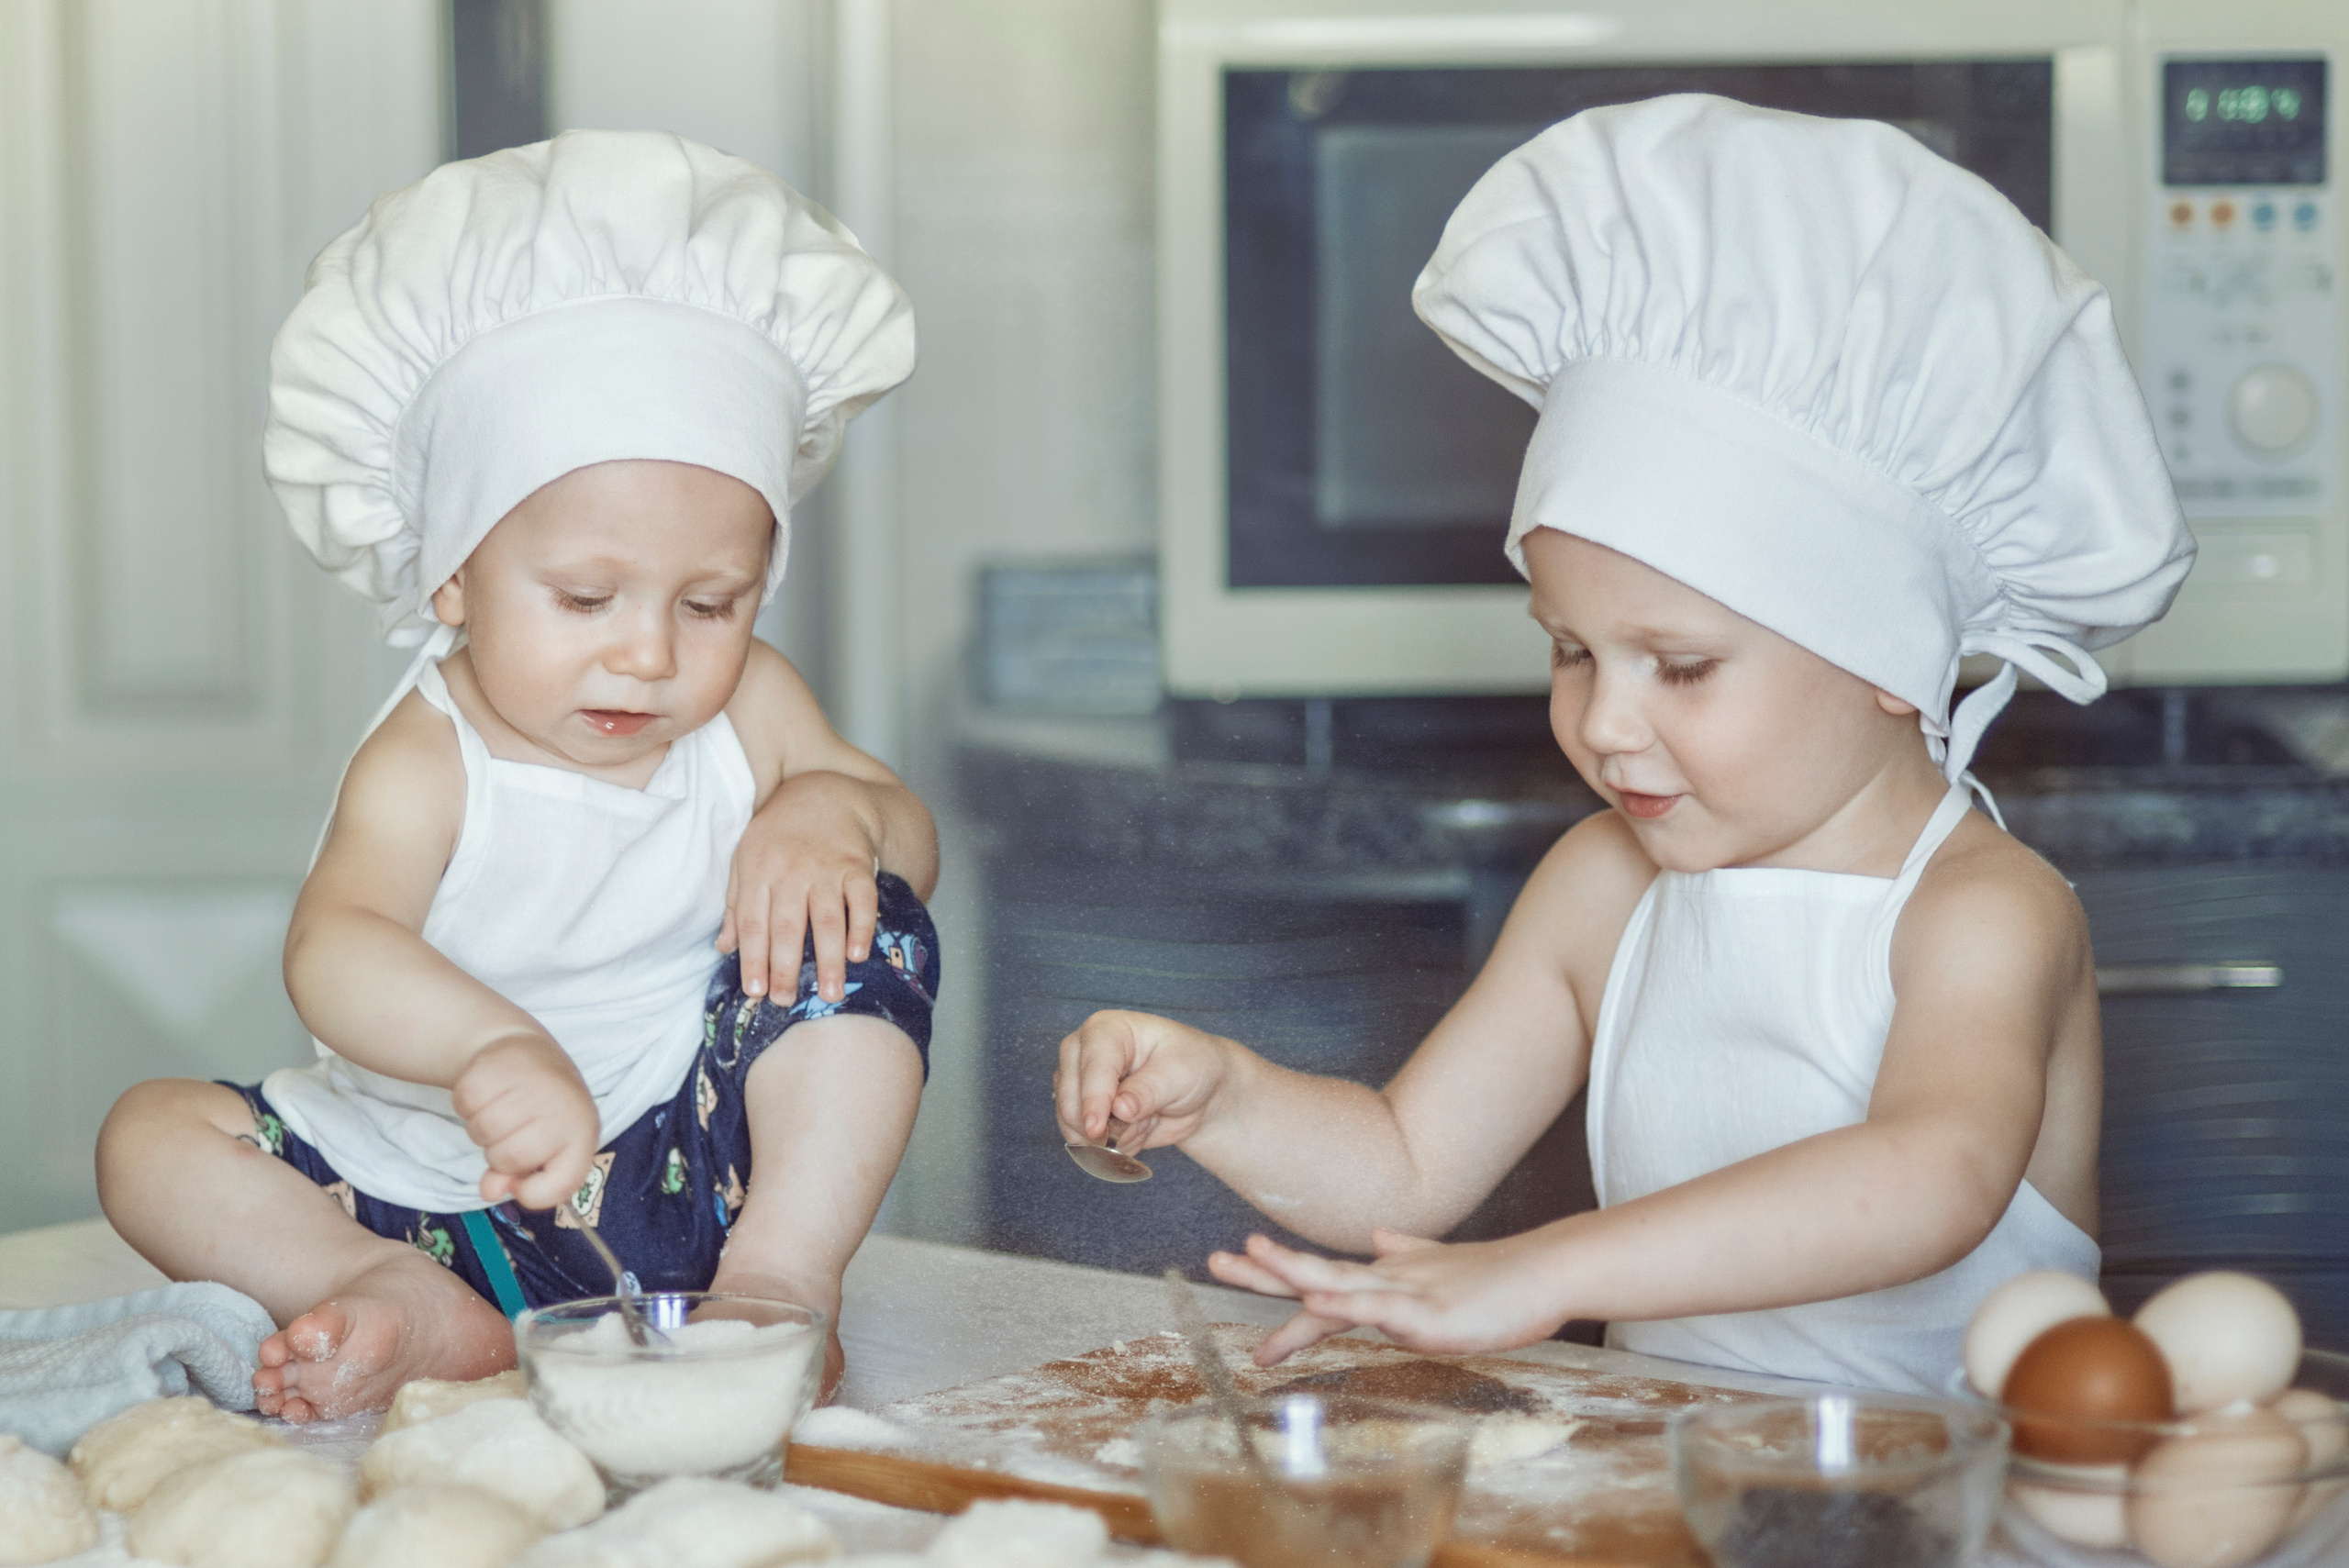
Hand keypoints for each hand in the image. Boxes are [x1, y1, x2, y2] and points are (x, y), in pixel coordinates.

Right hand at [452, 1034, 600, 1208]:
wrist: (529, 1054)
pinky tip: (487, 1094)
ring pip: (484, 1130)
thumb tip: (490, 1192)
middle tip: (507, 1136)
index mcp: (582, 1135)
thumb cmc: (540, 1112)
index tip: (518, 1181)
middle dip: (498, 1156)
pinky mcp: (500, 1064)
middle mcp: (564, 1107)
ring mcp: (534, 1082)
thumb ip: (518, 1177)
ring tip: (498, 1112)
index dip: (531, 1193)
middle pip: (511, 1157)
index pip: (559, 1185)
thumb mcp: (542, 1148)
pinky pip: (466, 1102)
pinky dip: (467, 1105)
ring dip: (481, 1130)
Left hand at [720, 772, 882, 1005]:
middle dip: (785, 968)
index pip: (752, 922)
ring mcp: (826, 868)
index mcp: (758, 871)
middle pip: (786, 926)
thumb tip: (723, 949)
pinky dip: (861, 928)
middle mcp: (790, 871)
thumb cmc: (779, 834)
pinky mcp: (857, 866)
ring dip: (827, 959)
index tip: (756, 991)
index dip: (753, 958)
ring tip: (828, 994)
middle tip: (785, 1002)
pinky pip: (862, 901)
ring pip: (826, 919)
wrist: (826, 793)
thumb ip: (735, 904)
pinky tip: (858, 955)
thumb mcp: (746, 860)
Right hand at [1053, 1010, 1236, 1151]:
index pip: (1091, 1066)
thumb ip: (1149, 1090)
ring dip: (1114, 1137)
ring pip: (1073, 1125)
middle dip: (1107, 1124)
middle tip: (1149, 1118)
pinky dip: (1112, 1147)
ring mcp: (1077, 1083)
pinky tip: (1136, 1130)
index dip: (1093, 1099)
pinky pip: (1082, 1142)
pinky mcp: (1079, 1111)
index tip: (1096, 1128)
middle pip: (1070, 1099)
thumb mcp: (1180, 1073)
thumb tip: (1119, 1109)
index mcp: (1105, 1029)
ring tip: (1147, 1120)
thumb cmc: (1190, 1067)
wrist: (1197, 1091)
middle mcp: (1081, 1053)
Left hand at [1208, 1227, 1573, 1363]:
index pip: (1319, 1274)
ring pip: (1338, 1281)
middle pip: (1312, 1272)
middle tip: (1214, 1260)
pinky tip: (1317, 1294)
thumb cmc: (1496, 1280)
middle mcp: (1386, 1280)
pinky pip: (1377, 1306)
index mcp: (1385, 1277)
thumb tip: (1379, 1238)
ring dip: (1293, 1269)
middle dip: (1262, 1270)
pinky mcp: (1428, 1313)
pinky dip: (1345, 1299)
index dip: (1275, 1272)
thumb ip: (1407, 1255)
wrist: (1544, 1274)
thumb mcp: (1440, 1270)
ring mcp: (1405, 1294)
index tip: (1233, 1262)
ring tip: (1251, 1256)